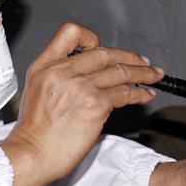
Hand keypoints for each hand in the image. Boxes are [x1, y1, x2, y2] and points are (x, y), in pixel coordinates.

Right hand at [0, 23, 163, 185]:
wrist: (32, 153)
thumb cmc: (35, 131)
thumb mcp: (36, 90)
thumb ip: (60, 75)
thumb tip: (91, 75)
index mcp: (45, 65)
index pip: (71, 32)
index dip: (91, 37)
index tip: (104, 48)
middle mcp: (63, 71)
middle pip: (105, 52)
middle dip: (130, 57)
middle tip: (143, 62)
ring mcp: (80, 87)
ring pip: (120, 71)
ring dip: (143, 73)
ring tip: (154, 76)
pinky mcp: (94, 105)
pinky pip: (124, 93)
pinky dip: (139, 93)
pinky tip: (145, 95)